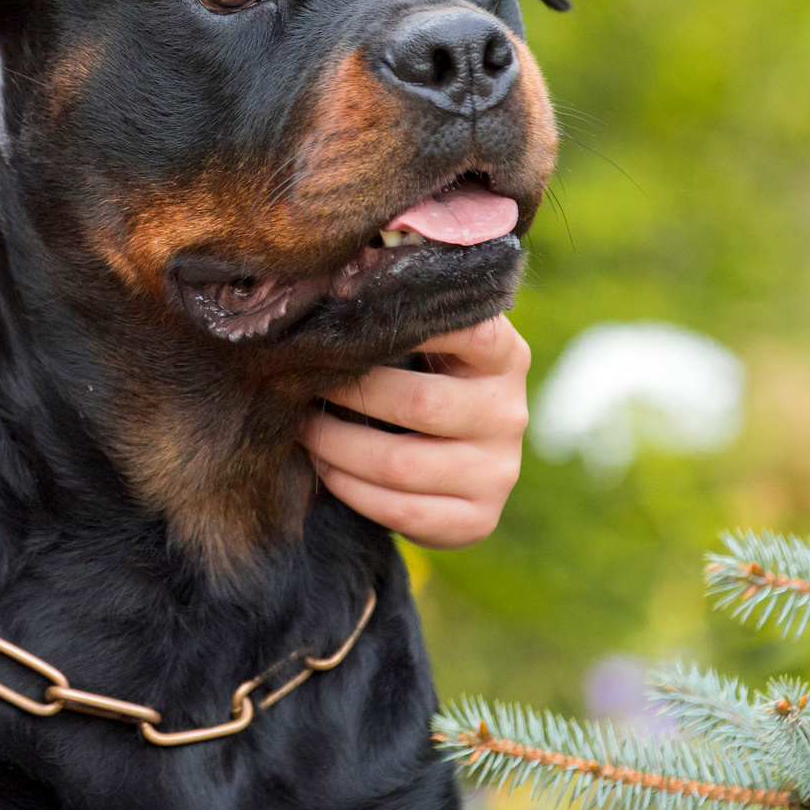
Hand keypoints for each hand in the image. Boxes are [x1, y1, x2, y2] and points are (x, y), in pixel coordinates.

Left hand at [298, 316, 529, 549]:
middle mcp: (509, 412)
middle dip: (348, 394)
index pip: (468, 332)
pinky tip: (324, 469)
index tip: (346, 321)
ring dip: (336, 447)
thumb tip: (333, 290)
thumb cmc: (424, 380)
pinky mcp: (480, 519)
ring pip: (401, 464)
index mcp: (505, 356)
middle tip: (300, 382)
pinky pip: (403, 511)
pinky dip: (351, 490)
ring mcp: (499, 471)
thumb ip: (402, 322)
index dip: (408, 329)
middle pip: (419, 405)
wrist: (456, 461)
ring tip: (301, 427)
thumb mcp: (430, 346)